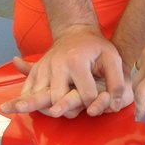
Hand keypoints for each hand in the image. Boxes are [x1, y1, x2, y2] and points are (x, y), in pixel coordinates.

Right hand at [1, 25, 125, 117]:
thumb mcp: (113, 58)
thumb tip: (115, 106)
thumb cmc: (96, 47)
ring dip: (50, 109)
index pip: (86, 95)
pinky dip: (29, 102)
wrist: (75, 33)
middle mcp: (56, 65)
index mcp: (76, 62)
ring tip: (60, 111)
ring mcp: (43, 68)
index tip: (97, 101)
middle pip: (58, 101)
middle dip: (70, 110)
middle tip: (78, 110)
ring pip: (40, 99)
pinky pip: (27, 92)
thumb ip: (117, 82)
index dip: (95, 103)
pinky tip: (34, 108)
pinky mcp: (35, 71)